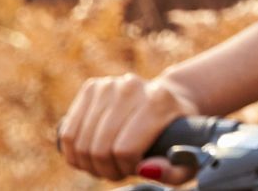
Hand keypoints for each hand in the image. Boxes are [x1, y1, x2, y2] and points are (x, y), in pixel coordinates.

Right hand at [59, 72, 202, 183]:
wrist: (170, 98)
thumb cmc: (178, 134)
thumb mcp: (189, 156)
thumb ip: (175, 171)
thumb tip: (145, 169)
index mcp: (159, 102)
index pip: (125, 149)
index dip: (125, 168)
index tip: (135, 169)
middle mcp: (132, 88)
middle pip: (100, 147)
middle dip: (106, 169)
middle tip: (117, 171)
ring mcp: (109, 85)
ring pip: (80, 142)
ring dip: (89, 164)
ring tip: (106, 164)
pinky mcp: (91, 87)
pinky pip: (68, 132)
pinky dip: (73, 153)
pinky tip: (88, 157)